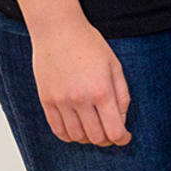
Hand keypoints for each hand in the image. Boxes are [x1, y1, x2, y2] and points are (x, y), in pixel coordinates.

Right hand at [31, 15, 130, 145]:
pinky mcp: (46, 101)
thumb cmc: (90, 45)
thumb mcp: (115, 66)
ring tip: (94, 129)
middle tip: (110, 133)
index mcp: (102, 90)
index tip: (125, 137)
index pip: (114, 130)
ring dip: (88, 138)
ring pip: (77, 137)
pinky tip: (77, 130)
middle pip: (95, 137)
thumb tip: (121, 120)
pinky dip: (69, 136)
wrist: (58, 31)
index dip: (122, 138)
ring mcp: (61, 102)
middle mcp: (80, 100)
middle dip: (107, 139)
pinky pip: (58, 130)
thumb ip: (121, 95)